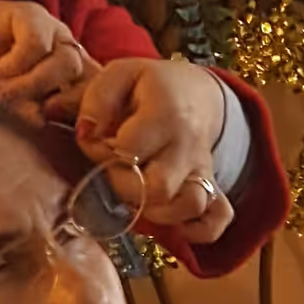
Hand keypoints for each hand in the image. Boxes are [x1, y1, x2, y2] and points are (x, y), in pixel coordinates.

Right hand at [0, 0, 92, 119]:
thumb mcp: (9, 104)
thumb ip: (30, 112)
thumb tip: (42, 122)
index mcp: (73, 78)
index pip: (97, 96)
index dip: (84, 114)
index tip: (57, 127)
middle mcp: (69, 53)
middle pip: (87, 82)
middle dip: (62, 103)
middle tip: (32, 112)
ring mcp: (54, 32)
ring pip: (65, 63)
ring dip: (34, 84)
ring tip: (6, 91)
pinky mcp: (32, 15)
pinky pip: (38, 44)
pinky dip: (18, 63)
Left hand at [73, 57, 233, 243]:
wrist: (194, 94)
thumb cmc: (148, 87)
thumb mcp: (119, 74)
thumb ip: (95, 100)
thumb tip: (85, 133)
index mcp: (165, 113)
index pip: (128, 149)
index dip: (102, 152)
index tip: (97, 142)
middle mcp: (188, 145)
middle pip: (160, 186)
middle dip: (127, 189)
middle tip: (115, 175)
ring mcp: (203, 170)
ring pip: (191, 205)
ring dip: (159, 212)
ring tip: (141, 198)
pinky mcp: (213, 188)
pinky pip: (217, 219)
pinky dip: (197, 229)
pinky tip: (174, 224)